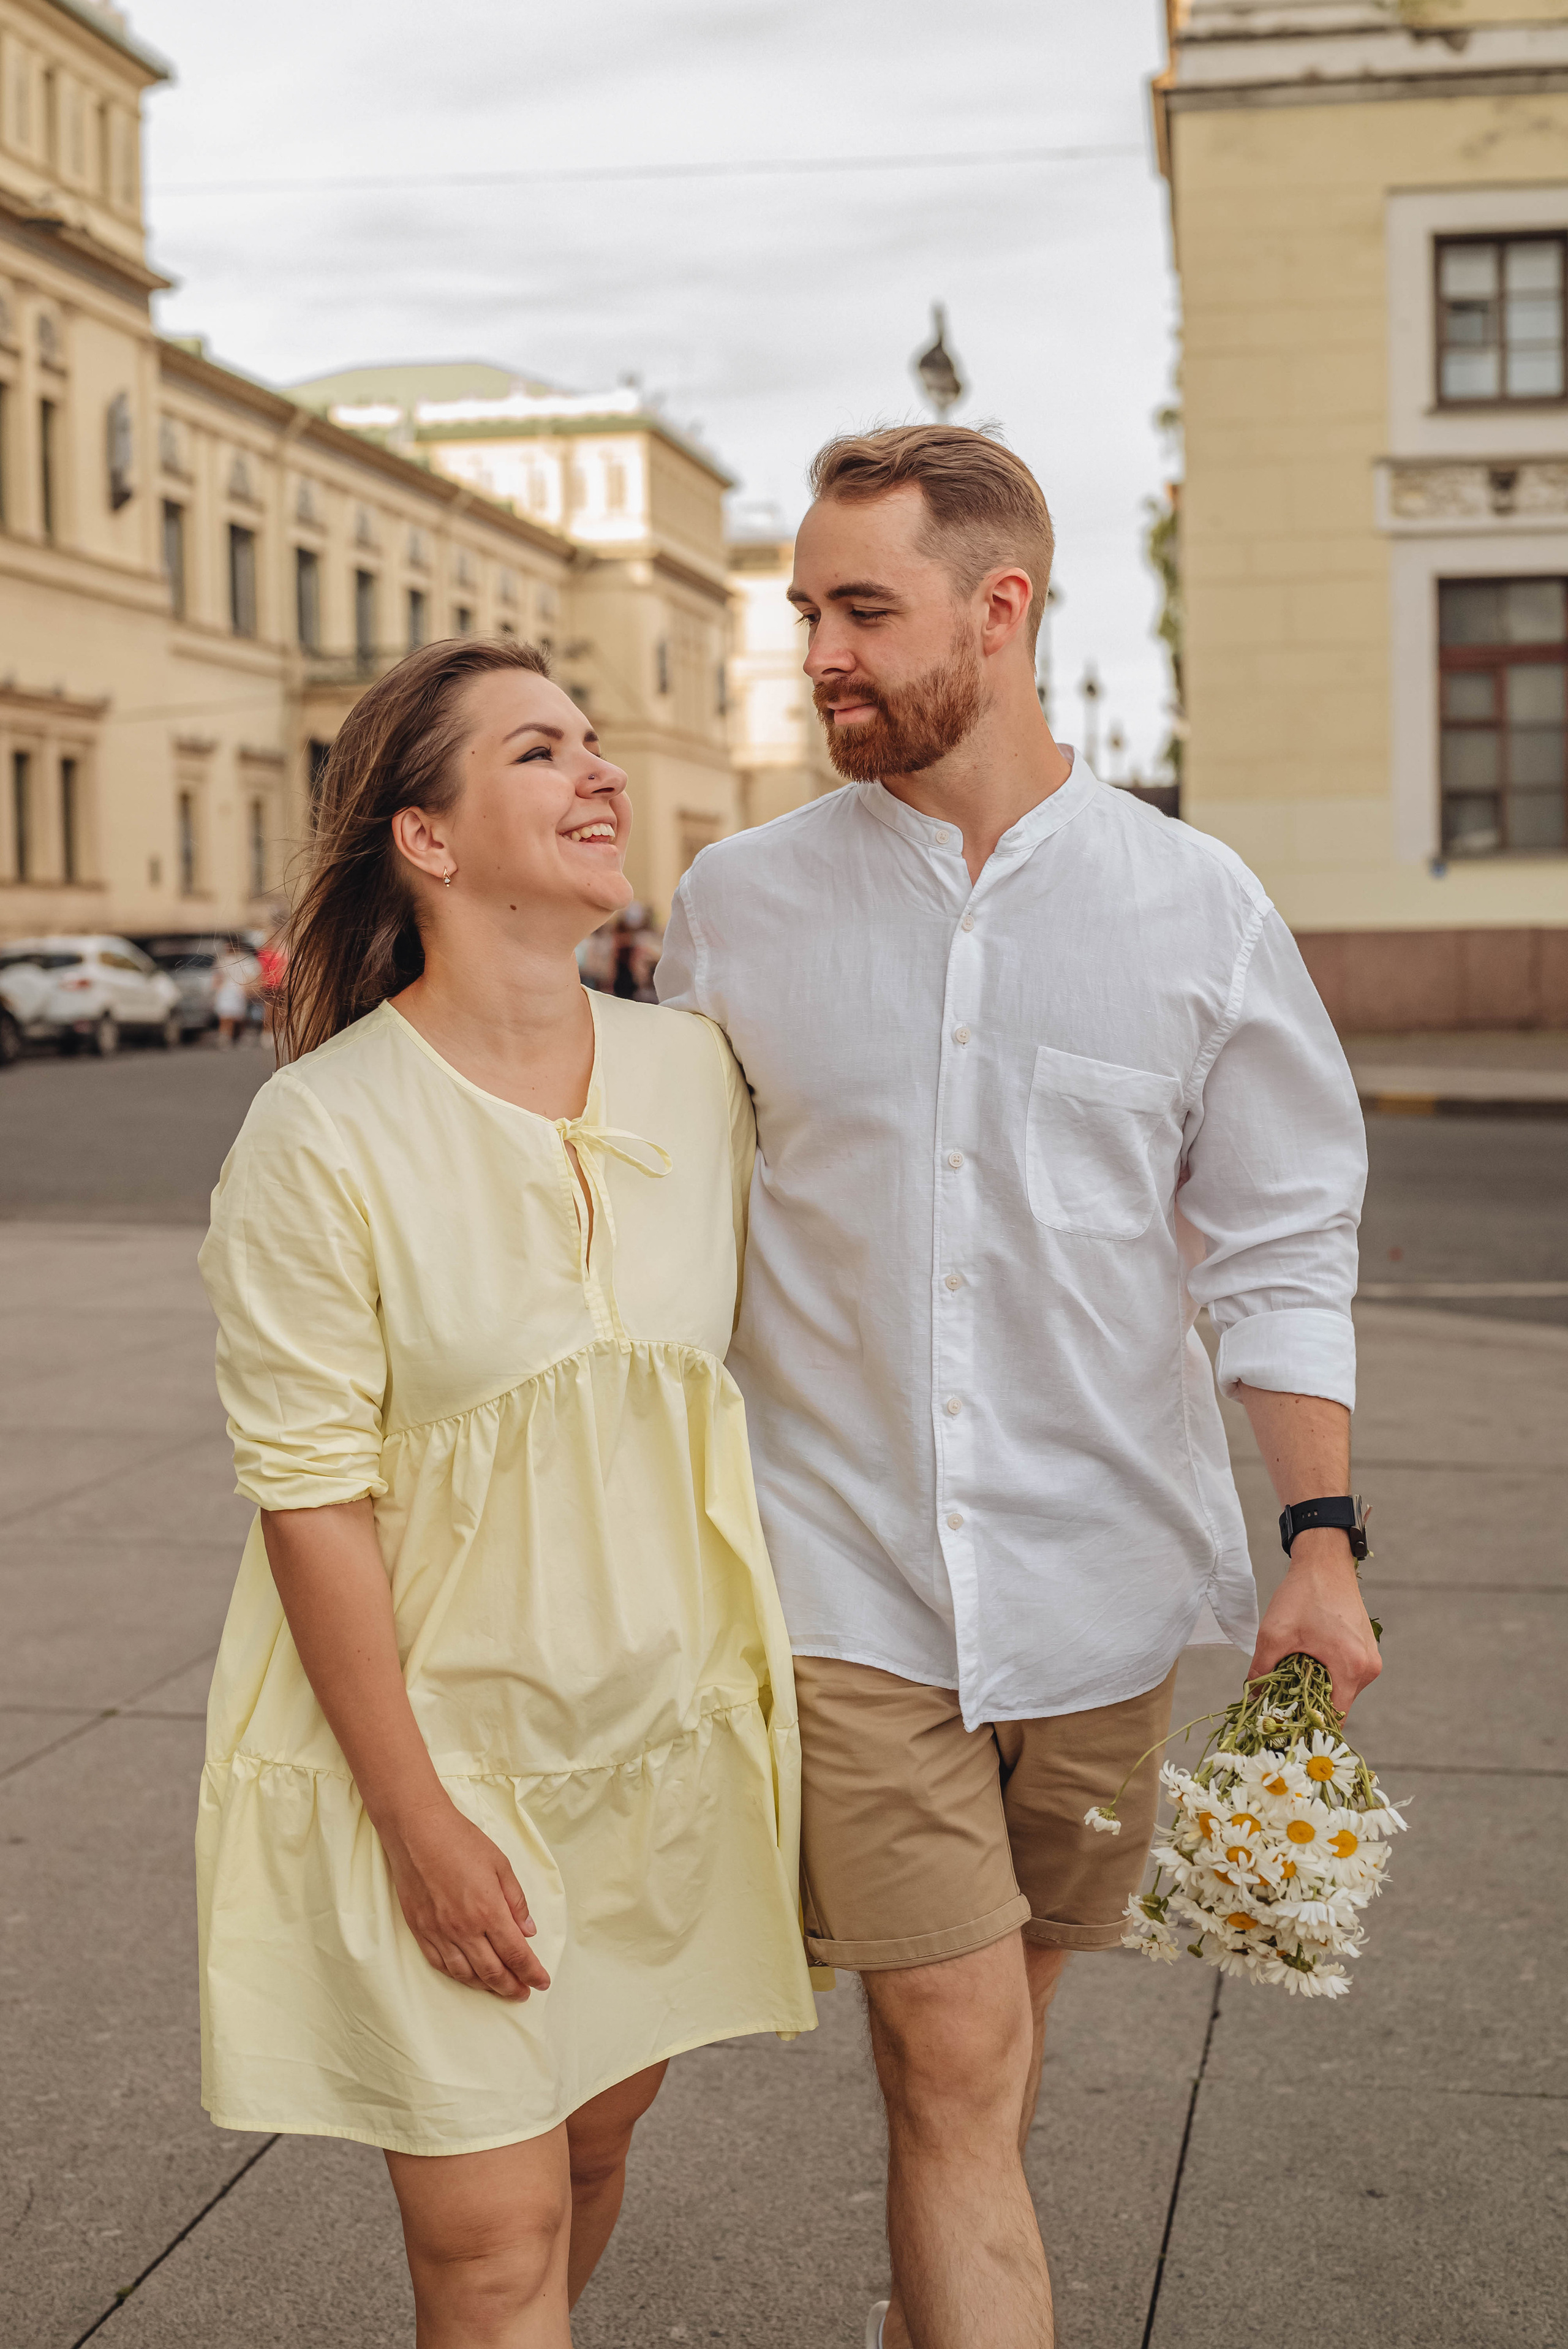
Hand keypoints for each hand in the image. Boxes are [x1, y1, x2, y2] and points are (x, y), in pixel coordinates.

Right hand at [382, 1799, 551, 1999]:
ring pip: (465, 1973)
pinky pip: (440, 1964)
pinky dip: (457, 1975)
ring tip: (499, 1988)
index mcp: (488, 1911)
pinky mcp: (420, 1930)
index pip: (516, 1954)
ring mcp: (439, 1932)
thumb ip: (516, 1901)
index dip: (531, 1972)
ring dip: (486, 1986)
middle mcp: (463, 1928)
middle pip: (492, 1971)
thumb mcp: (500, 1864)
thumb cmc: (461, 1842)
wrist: (417, 1831)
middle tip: (523, 1993)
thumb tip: (528, 1932)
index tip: (542, 1982)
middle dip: (511, 1987)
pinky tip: (467, 1977)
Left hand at [1249, 1530, 1381, 1715]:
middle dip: (1309, 1705)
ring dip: (1317, 1688)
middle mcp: (1369, 1668)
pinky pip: (1346, 1673)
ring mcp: (1370, 1658)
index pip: (1333, 1716)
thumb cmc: (1303, 1594)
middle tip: (1281, 1703)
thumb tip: (1250, 1698)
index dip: (1308, 1724)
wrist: (1325, 1561)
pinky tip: (1305, 1664)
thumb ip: (1261, 1670)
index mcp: (1352, 1667)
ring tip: (1291, 1679)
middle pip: (1337, 1704)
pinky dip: (1326, 1674)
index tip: (1286, 1725)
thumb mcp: (1274, 1634)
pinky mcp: (1366, 1648)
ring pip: (1341, 1689)